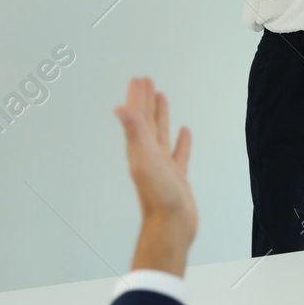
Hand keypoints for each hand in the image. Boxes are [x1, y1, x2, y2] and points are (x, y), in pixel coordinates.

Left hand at [113, 78, 195, 273]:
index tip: (139, 79)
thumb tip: (119, 108)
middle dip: (145, 100)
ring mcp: (163, 165)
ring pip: (160, 134)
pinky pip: (179, 153)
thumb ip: (134, 134)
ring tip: (162, 97)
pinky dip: (181, 141)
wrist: (172, 225)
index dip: (137, 97)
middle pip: (145, 121)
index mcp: (139, 149)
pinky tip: (184, 132)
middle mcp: (148, 155)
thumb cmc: (159, 196)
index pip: (137, 117)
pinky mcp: (177, 176)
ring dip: (161, 115)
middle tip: (146, 81)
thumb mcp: (145, 161)